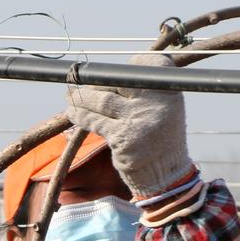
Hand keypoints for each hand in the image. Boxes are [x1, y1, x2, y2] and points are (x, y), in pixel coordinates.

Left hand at [64, 52, 193, 199]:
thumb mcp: (163, 108)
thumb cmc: (159, 137)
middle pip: (117, 80)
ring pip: (102, 100)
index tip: (107, 70)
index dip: (124, 66)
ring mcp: (137, 120)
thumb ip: (143, 90)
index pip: (145, 65)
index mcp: (168, 92)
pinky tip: (73, 112)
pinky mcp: (121, 138)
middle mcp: (155, 103)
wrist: (165, 175)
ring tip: (71, 95)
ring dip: (82, 97)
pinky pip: (94, 121)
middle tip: (78, 78)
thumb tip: (107, 72)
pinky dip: (80, 115)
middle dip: (95, 80)